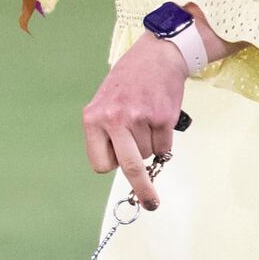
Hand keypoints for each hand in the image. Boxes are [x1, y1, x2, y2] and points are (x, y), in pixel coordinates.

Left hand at [84, 31, 190, 210]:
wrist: (157, 56)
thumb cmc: (128, 82)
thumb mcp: (104, 102)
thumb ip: (106, 132)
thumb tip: (118, 165)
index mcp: (93, 118)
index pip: (100, 162)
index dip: (111, 165)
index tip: (117, 169)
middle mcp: (115, 119)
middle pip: (129, 166)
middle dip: (141, 188)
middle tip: (150, 203)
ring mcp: (140, 118)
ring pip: (148, 153)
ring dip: (149, 144)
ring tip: (146, 118)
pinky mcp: (163, 117)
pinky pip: (165, 145)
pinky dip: (164, 139)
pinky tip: (158, 118)